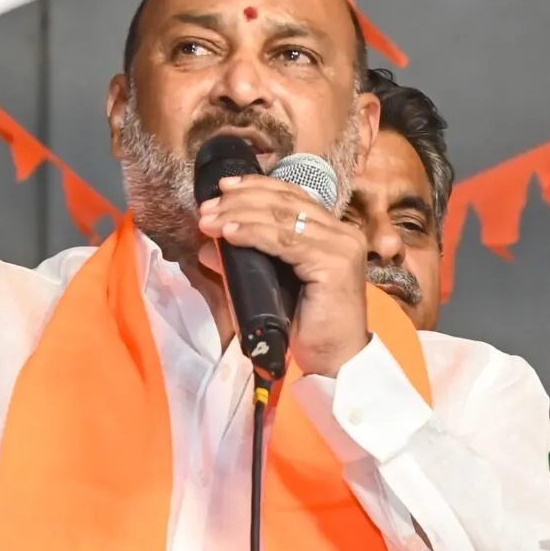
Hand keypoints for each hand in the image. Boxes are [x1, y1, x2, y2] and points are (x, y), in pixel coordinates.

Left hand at [195, 174, 370, 375]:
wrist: (335, 363)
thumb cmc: (307, 328)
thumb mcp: (270, 287)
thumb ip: (245, 263)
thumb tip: (208, 246)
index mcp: (333, 233)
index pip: (293, 198)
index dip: (257, 187)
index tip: (223, 188)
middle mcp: (342, 233)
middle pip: (286, 202)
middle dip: (241, 200)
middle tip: (207, 206)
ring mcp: (341, 246)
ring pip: (283, 218)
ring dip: (240, 214)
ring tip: (209, 219)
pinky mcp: (335, 264)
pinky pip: (285, 240)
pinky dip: (253, 233)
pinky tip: (229, 233)